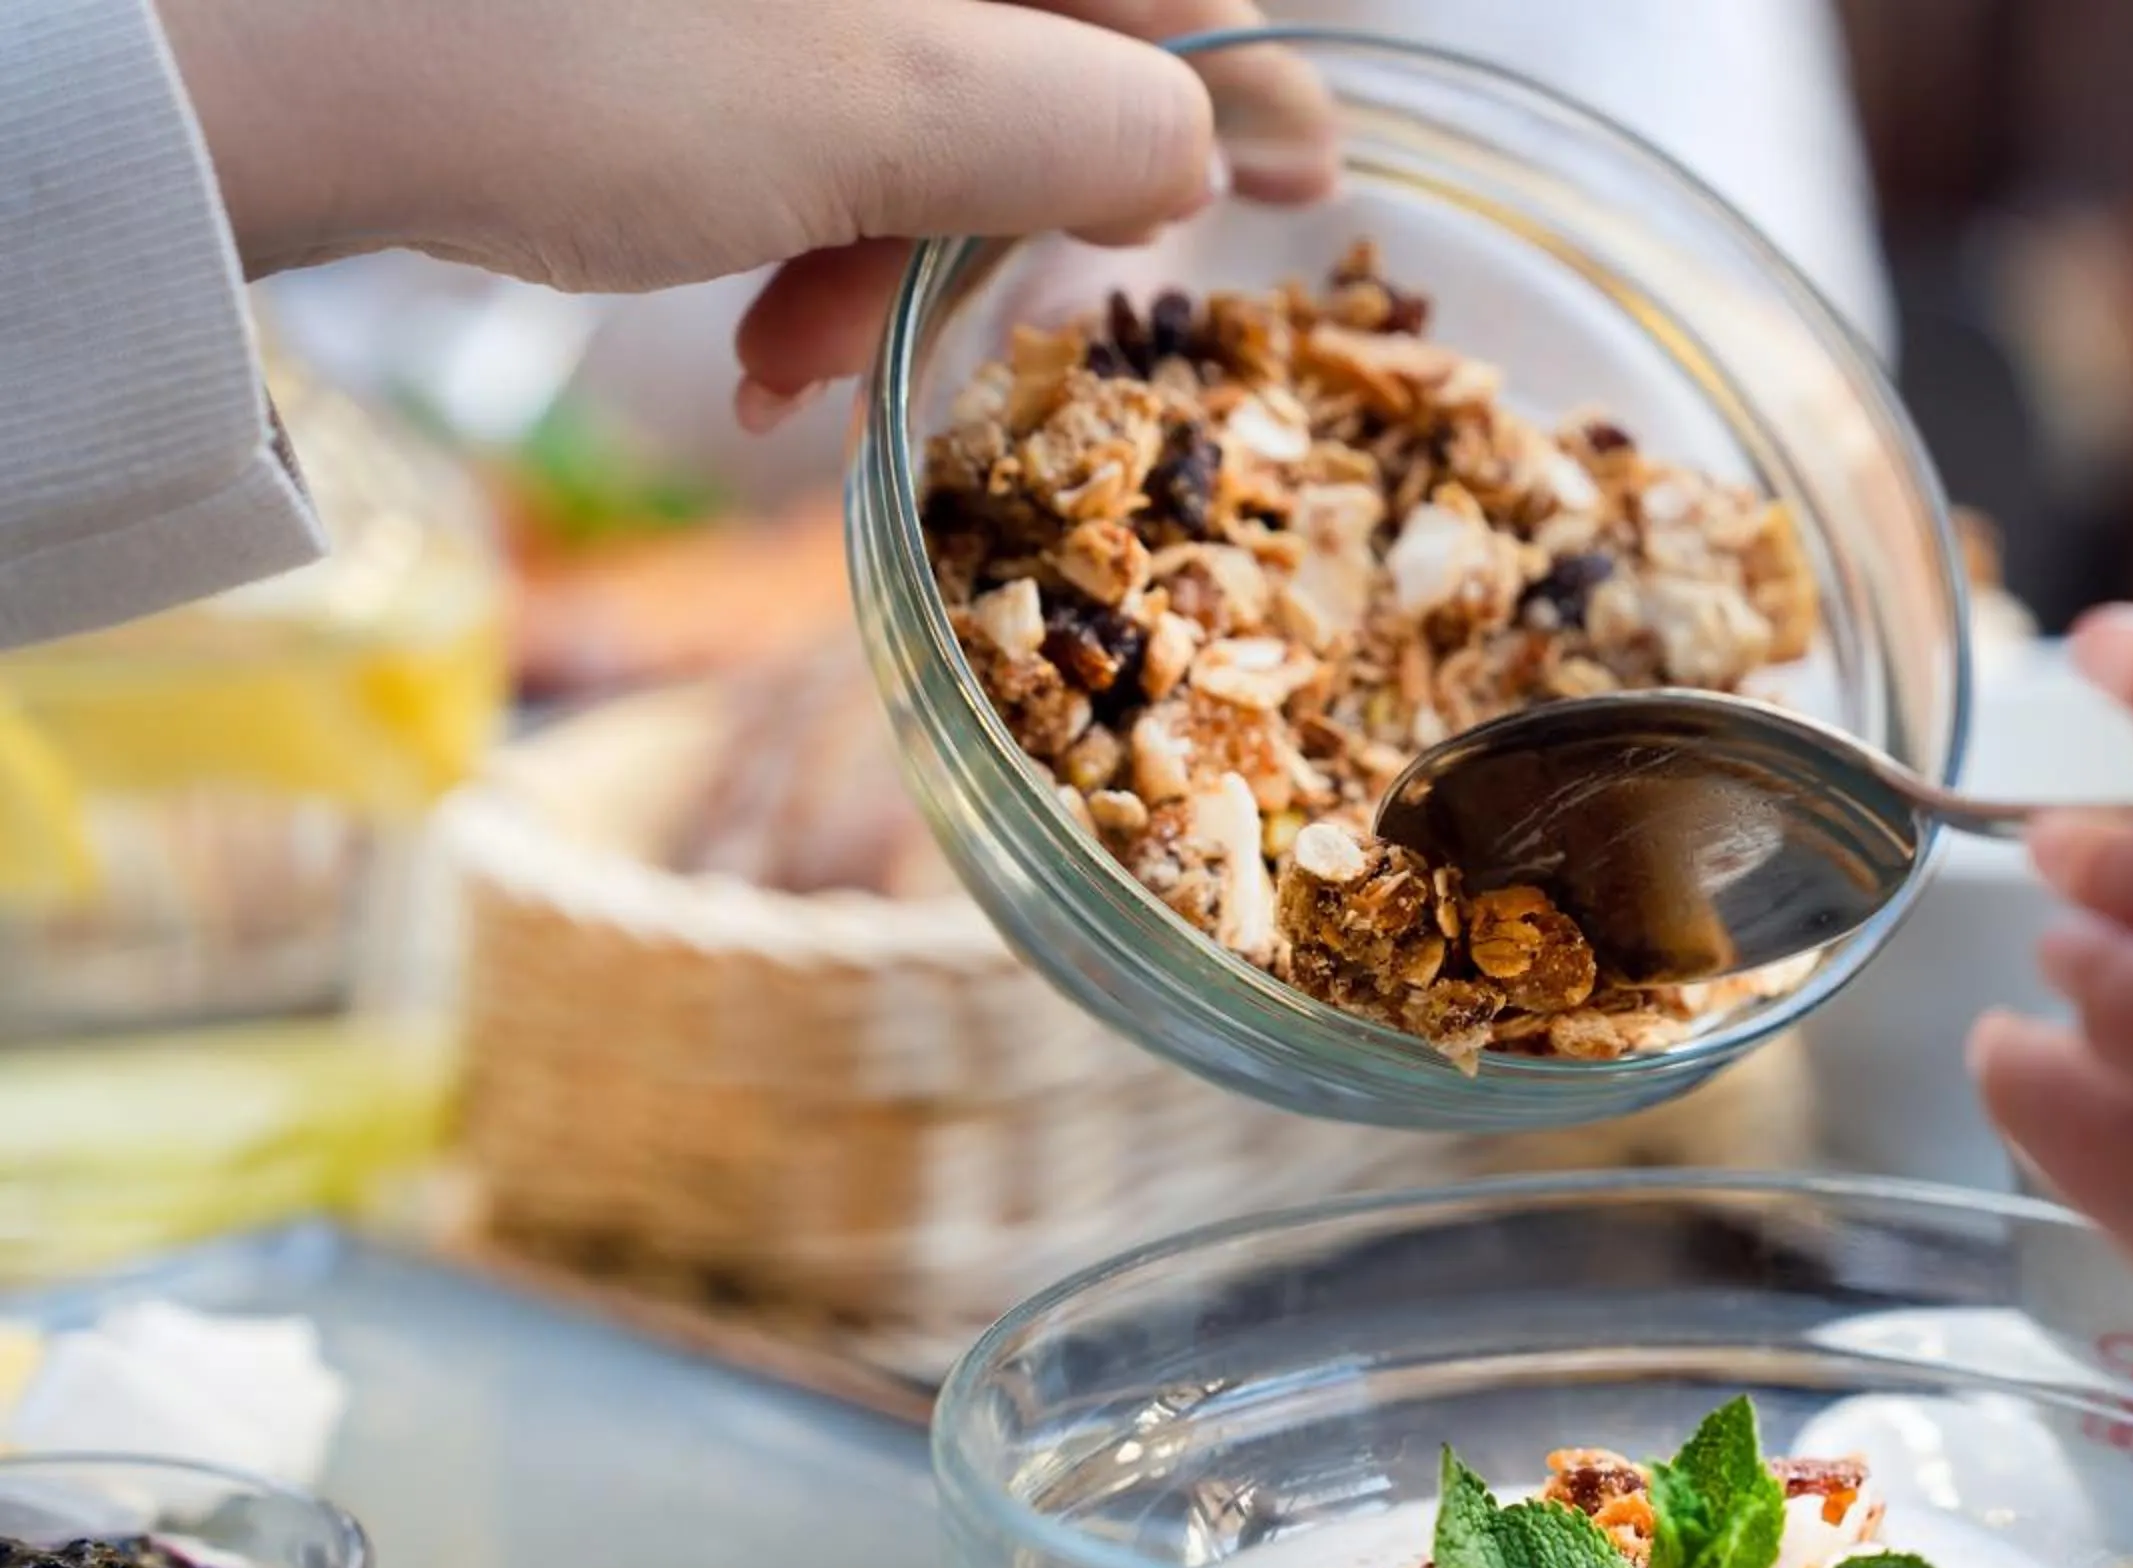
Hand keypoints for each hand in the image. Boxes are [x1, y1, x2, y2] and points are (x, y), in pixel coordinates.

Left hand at [152, 0, 1338, 424]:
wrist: (236, 44)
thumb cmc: (573, 50)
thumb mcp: (888, 104)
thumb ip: (1098, 118)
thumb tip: (1210, 147)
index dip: (1239, 75)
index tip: (1297, 187)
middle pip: (1034, 24)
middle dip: (1005, 204)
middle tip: (960, 338)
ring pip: (905, 78)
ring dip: (884, 243)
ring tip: (792, 368)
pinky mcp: (663, 13)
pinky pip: (791, 91)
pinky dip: (789, 212)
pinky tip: (739, 331)